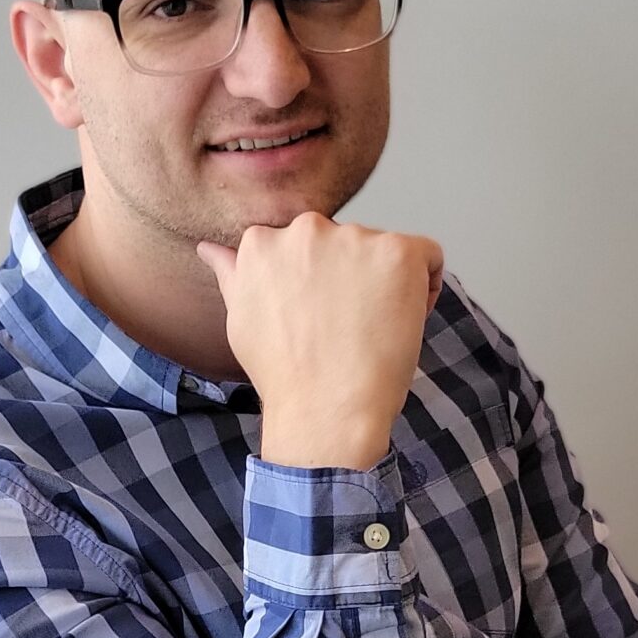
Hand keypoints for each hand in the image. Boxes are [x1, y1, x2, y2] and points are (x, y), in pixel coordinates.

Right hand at [195, 214, 443, 465]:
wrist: (325, 409)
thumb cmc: (283, 373)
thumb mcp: (241, 318)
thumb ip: (233, 274)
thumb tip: (210, 248)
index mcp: (263, 241)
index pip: (306, 246)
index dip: (319, 284)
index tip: (319, 318)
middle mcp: (307, 228)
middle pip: (346, 245)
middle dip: (352, 279)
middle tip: (346, 328)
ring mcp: (354, 238)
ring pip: (385, 252)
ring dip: (387, 285)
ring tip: (371, 331)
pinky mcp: (398, 252)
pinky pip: (427, 256)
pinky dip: (424, 286)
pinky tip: (403, 321)